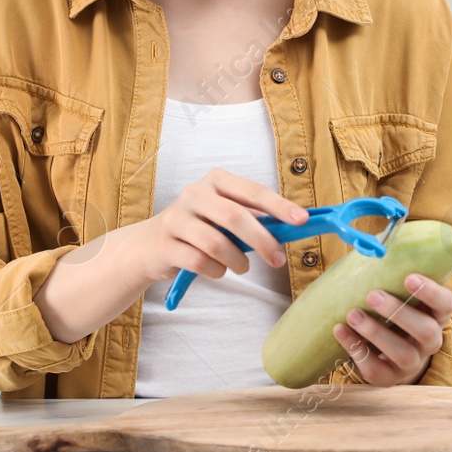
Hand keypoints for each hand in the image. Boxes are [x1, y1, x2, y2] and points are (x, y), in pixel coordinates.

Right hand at [130, 168, 308, 287]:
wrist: (150, 245)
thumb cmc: (200, 229)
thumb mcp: (225, 215)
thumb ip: (254, 217)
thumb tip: (294, 226)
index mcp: (216, 180)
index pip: (253, 191)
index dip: (279, 206)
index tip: (301, 220)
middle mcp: (194, 193)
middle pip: (235, 216)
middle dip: (262, 240)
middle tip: (277, 259)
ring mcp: (176, 217)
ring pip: (217, 243)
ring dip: (237, 261)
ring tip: (242, 267)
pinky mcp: (165, 243)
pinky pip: (200, 261)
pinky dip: (216, 271)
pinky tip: (217, 270)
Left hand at [333, 273, 451, 385]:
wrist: (388, 355)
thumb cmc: (392, 314)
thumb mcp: (399, 295)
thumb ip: (392, 275)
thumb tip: (370, 244)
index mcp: (435, 315)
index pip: (446, 304)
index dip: (431, 292)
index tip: (409, 277)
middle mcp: (429, 341)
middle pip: (426, 330)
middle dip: (398, 312)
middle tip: (373, 295)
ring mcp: (411, 363)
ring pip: (402, 353)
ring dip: (376, 332)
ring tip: (353, 314)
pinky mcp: (389, 378)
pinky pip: (375, 369)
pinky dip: (355, 349)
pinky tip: (340, 331)